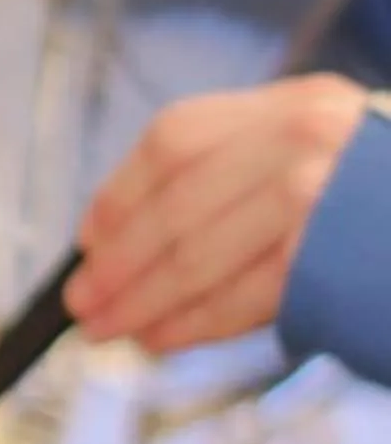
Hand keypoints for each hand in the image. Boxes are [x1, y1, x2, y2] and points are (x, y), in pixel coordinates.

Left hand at [65, 73, 368, 354]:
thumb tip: (132, 236)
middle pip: (174, 208)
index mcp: (296, 105)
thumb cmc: (386, 203)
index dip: (121, 192)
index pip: (175, 141)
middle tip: (82, 302)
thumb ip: (244, 174)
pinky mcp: (324, 259)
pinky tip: (159, 339)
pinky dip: (188, 324)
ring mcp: (316, 199)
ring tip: (109, 328)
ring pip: (195, 257)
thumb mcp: (325, 154)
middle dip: (118, 264)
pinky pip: (236, 298)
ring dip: (141, 301)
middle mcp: (303, 139)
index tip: (89, 237)